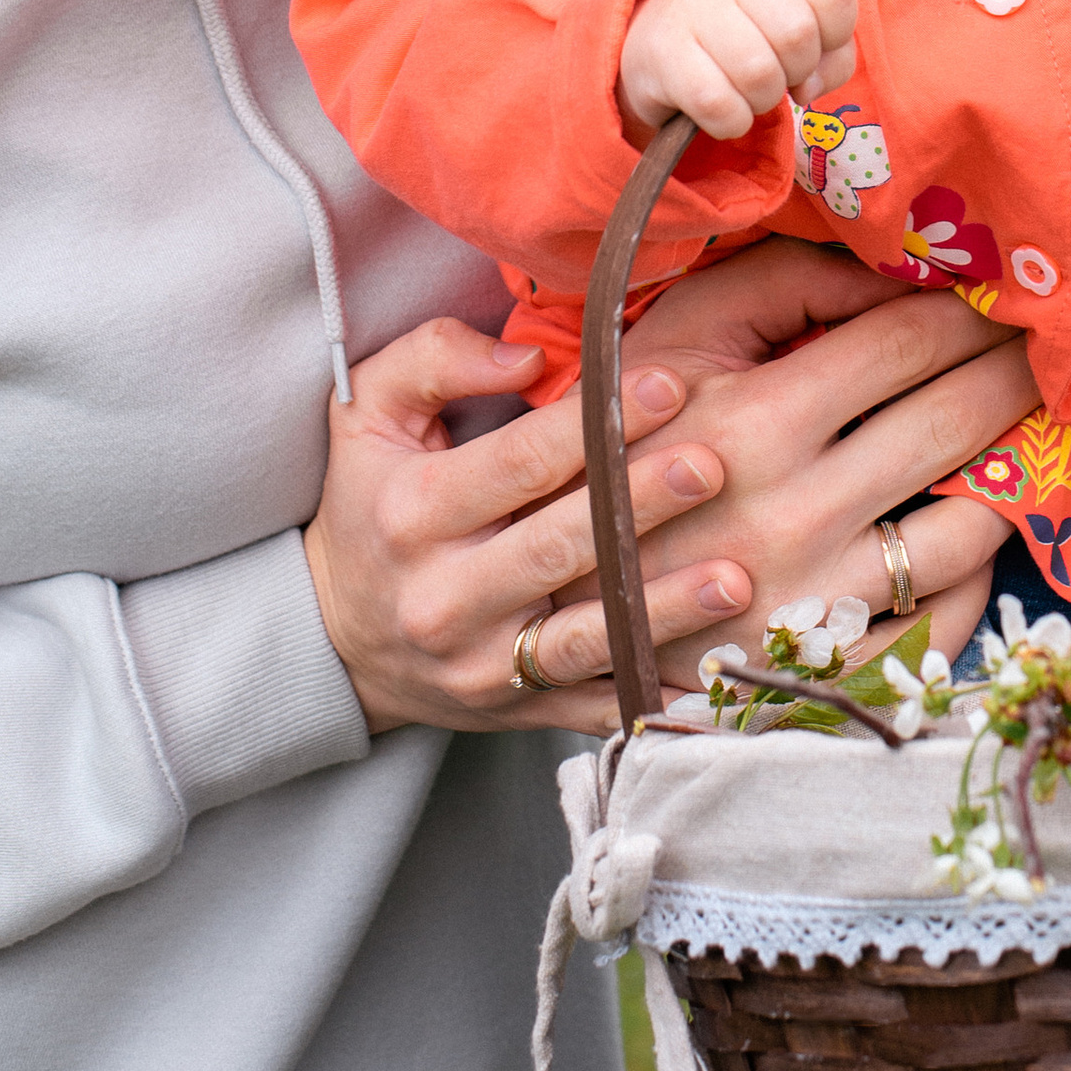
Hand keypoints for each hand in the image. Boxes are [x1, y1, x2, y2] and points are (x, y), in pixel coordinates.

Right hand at [302, 320, 753, 734]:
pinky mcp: (515, 714)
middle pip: (558, 546)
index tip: (666, 384)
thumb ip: (434, 361)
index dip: (591, 425)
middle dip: (640, 506)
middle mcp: (444, 597)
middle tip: (712, 465)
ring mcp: (482, 666)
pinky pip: (595, 708)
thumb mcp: (367, 415)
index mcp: (413, 513)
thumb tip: (527, 355)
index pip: (516, 462)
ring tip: (735, 577)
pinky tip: (716, 672)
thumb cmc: (369, 504)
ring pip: (583, 638)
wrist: (335, 641)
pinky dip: (655, 694)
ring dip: (662, 608)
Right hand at [588, 238, 1031, 690]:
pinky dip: (970, 580)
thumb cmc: (618, 436)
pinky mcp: (813, 674)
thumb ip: (788, 283)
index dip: (973, 311)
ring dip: (1009, 477)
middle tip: (1049, 348)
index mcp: (755, 421)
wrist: (540, 587)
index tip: (1010, 293)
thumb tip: (895, 275)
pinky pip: (932, 630)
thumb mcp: (682, 334)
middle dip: (1016, 375)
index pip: (908, 345)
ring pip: (962, 536)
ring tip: (1022, 439)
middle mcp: (791, 516)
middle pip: (952, 427)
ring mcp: (808, 605)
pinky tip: (968, 534)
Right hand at [618, 0, 858, 140]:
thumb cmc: (745, 32)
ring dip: (763, 100)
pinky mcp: (664, 51)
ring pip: (759, 74)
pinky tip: (723, 108)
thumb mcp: (798, 23)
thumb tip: (811, 86)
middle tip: (776, 73)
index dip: (837, 34)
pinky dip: (732, 122)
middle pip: (798, 35)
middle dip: (797, 72)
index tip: (814, 45)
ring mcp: (692, 4)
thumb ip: (834, 54)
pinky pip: (720, 105)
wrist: (657, 39)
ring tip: (747, 90)